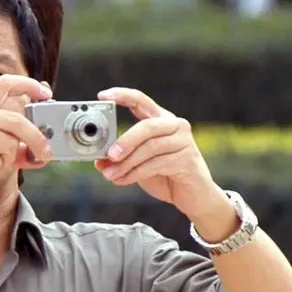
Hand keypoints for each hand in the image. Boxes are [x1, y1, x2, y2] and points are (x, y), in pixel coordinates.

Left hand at [94, 87, 221, 217]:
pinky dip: (135, 174)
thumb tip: (98, 161)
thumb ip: (119, 159)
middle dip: (125, 141)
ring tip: (110, 175)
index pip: (141, 100)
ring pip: (151, 148)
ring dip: (126, 163)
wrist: (193, 196)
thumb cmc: (163, 174)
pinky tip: (122, 180)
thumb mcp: (136, 164)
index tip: (103, 95)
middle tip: (109, 155)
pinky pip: (157, 164)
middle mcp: (174, 125)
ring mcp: (184, 141)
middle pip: (147, 126)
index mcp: (160, 119)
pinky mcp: (187, 159)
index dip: (122, 95)